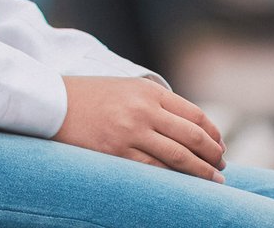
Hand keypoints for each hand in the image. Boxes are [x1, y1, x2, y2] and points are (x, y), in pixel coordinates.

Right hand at [53, 76, 227, 182]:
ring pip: (178, 157)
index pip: (194, 115)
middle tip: (222, 167)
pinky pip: (153, 170)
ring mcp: (130, 132)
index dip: (213, 134)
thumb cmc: (90, 97)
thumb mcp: (126, 88)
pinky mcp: (116, 152)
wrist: (51, 103)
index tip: (220, 147)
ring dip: (201, 172)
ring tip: (214, 181)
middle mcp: (143, 109)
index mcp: (148, 91)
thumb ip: (155, 103)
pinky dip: (172, 179)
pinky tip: (182, 186)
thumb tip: (189, 128)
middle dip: (213, 155)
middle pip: (192, 136)